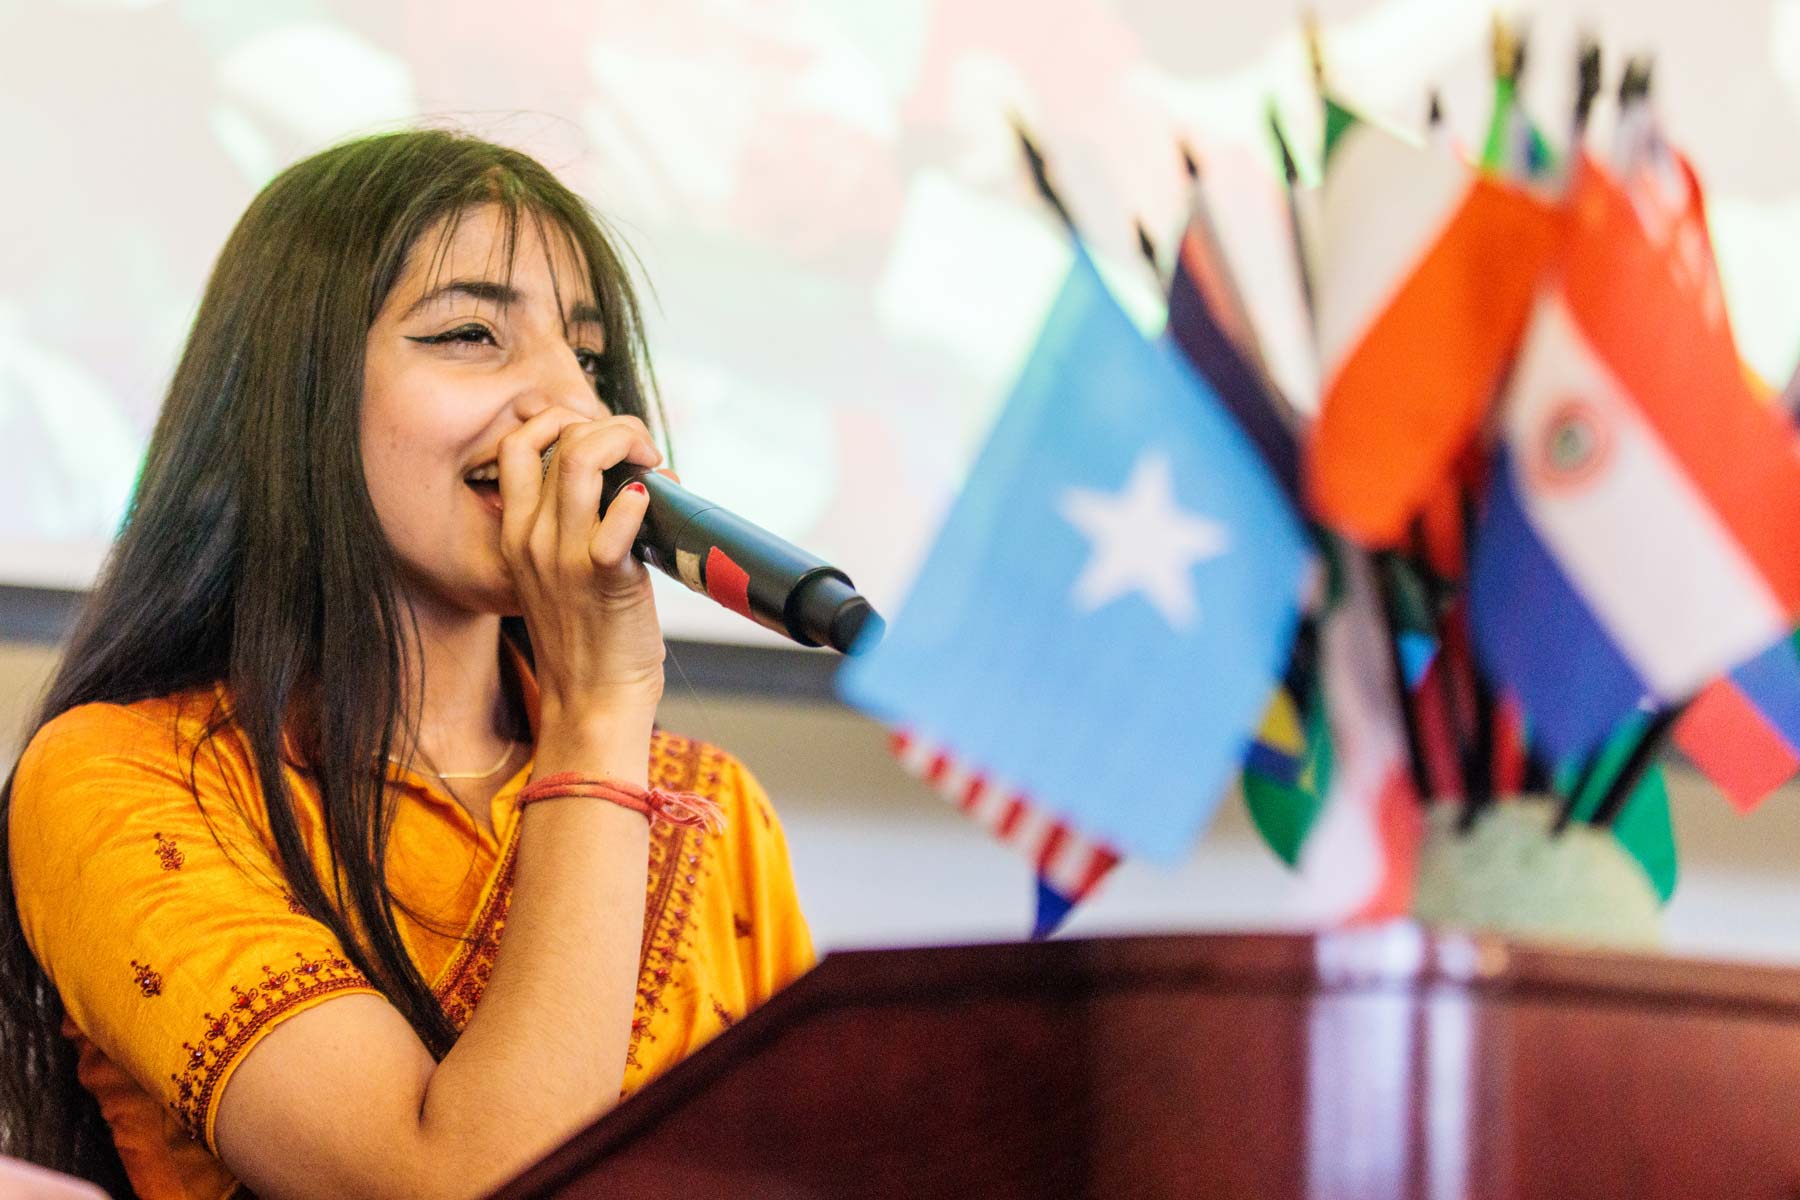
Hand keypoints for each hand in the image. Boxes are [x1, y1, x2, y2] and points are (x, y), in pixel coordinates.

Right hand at [496, 408, 666, 727]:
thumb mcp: (558, 576)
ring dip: (629, 443)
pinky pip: (619, 516)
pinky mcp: (603, 577)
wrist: (592, 703)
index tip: (601, 436)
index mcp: (516, 533)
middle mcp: (532, 538)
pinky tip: (656, 501)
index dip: (560, 421)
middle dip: (610, 426)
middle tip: (643, 452)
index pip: (517, 444)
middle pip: (558, 439)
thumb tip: (625, 481)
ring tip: (654, 465)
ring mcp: (564, 556)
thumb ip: (574, 527)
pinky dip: (642, 497)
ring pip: (584, 460)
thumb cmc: (589, 639)